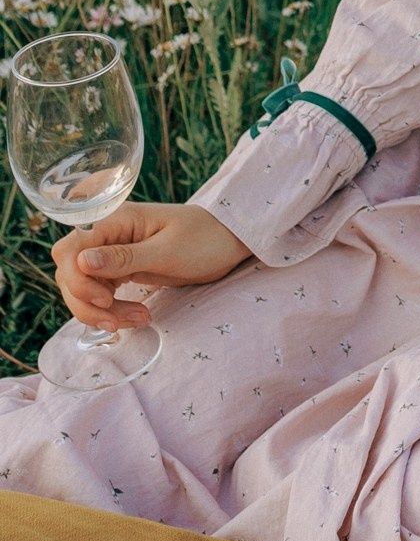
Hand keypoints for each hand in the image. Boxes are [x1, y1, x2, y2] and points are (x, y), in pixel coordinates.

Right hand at [54, 202, 249, 326]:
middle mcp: (107, 236)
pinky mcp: (121, 271)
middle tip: (118, 319)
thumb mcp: (167, 251)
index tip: (105, 298)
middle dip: (87, 302)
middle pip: (69, 273)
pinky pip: (100, 295)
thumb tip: (80, 262)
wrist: (229, 243)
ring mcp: (112, 254)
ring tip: (139, 320)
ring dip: (101, 312)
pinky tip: (136, 318)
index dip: (78, 279)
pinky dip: (111, 311)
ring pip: (82, 289)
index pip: (70, 250)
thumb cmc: (205, 239)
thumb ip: (123, 258)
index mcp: (115, 220)